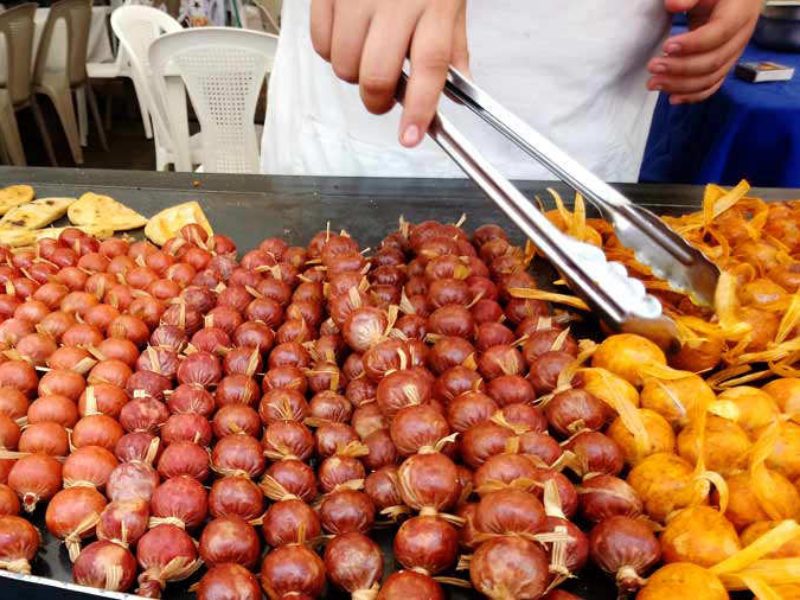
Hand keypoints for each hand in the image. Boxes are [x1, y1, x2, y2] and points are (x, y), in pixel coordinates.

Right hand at [310, 0, 468, 146]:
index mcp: (436, 6)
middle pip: (378, 76)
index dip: (420, 110)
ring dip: (352, 75)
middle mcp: (397, 1)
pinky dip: (330, 52)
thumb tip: (462, 91)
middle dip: (378, 101)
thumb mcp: (451, 0)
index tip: (411, 137)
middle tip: (383, 97)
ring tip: (364, 55)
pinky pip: (319, 42)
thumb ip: (453, 46)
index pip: (430, 68)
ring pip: (343, 65)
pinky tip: (346, 36)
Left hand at [647, 0, 760, 103]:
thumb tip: (672, 4)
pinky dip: (692, 95)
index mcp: (739, 13)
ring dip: (681, 85)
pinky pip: (712, 85)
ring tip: (654, 83)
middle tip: (652, 66)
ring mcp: (734, 55)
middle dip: (680, 68)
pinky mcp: (725, 65)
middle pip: (713, 61)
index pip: (719, 33)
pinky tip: (672, 99)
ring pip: (711, 78)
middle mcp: (741, 37)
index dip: (693, 44)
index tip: (666, 46)